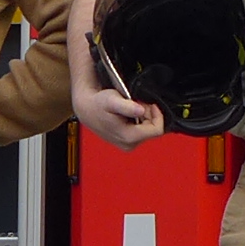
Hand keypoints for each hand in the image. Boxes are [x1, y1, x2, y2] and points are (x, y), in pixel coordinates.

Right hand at [68, 21, 164, 147]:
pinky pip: (141, 131)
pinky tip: (128, 114)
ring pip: (147, 131)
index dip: (157, 114)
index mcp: (128, 137)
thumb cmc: (98, 104)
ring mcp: (127, 145)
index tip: (149, 104)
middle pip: (152, 130)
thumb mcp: (112, 100)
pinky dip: (138, 121)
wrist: (87, 109)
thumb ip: (127, 106)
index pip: (157, 130)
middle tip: (137, 104)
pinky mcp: (126, 142)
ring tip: (131, 108)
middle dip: (148, 115)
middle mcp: (129, 145)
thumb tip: (140, 111)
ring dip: (143, 117)